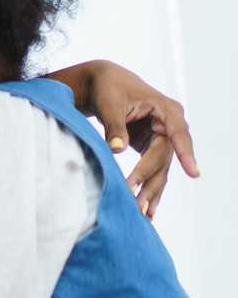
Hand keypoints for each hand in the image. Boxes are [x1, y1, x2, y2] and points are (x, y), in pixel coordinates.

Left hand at [85, 62, 198, 217]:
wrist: (104, 84)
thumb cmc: (109, 88)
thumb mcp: (109, 103)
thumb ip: (114, 126)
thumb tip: (117, 150)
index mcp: (166, 110)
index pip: (179, 134)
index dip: (186, 154)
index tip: (193, 173)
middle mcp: (170, 126)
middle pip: (164, 157)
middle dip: (150, 179)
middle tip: (136, 202)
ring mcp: (162, 138)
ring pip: (160, 168)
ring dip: (151, 191)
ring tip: (143, 214)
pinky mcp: (152, 148)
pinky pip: (153, 170)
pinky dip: (148, 188)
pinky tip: (146, 211)